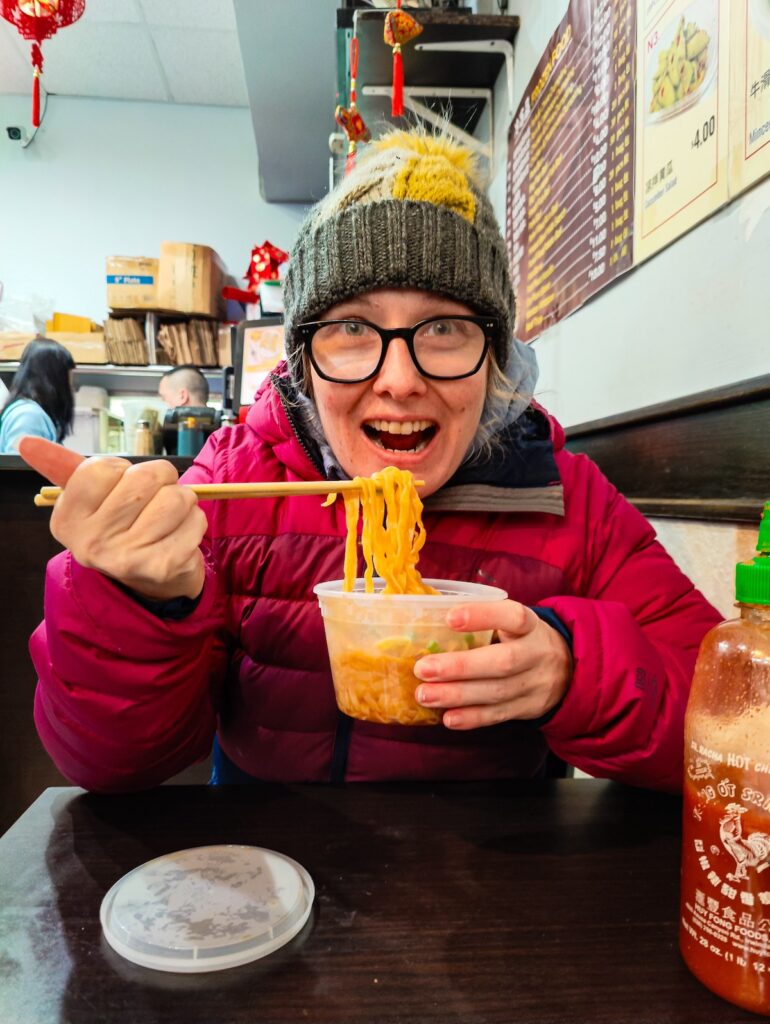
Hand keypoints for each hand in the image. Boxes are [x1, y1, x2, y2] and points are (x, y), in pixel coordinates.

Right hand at [20, 437, 206, 600]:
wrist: (150, 580)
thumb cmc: (121, 525)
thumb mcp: (91, 497)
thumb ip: (63, 466)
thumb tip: (25, 441)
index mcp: (67, 519)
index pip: (104, 467)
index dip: (123, 471)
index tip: (120, 491)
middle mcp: (91, 542)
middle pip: (146, 477)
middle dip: (160, 481)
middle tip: (150, 504)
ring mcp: (127, 557)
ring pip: (176, 497)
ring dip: (181, 502)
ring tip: (167, 520)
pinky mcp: (164, 565)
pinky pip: (195, 519)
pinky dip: (194, 522)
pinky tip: (180, 537)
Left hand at [413, 600, 571, 729]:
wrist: (568, 670)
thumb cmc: (522, 640)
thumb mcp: (512, 623)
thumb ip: (482, 620)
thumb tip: (426, 617)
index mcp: (530, 625)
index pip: (513, 616)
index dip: (482, 616)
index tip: (449, 618)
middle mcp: (537, 653)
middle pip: (502, 662)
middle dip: (460, 666)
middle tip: (423, 668)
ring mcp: (536, 684)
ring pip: (497, 692)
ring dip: (457, 695)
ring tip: (425, 695)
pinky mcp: (530, 708)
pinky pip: (499, 715)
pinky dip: (472, 718)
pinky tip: (448, 717)